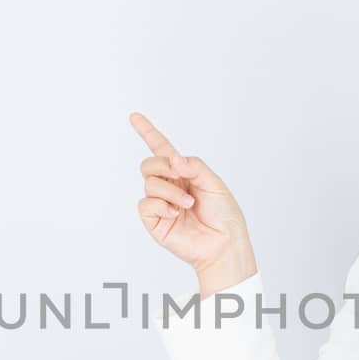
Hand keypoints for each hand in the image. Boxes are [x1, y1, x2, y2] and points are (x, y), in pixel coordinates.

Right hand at [130, 112, 257, 289]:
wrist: (224, 243)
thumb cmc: (223, 215)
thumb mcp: (213, 182)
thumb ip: (193, 165)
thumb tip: (173, 160)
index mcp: (183, 174)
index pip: (161, 150)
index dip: (148, 132)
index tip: (134, 116)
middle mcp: (169, 186)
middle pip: (150, 164)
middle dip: (163, 164)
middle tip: (180, 173)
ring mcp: (160, 204)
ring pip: (149, 183)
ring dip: (170, 191)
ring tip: (188, 204)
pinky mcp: (154, 221)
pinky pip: (146, 204)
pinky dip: (162, 205)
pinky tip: (176, 214)